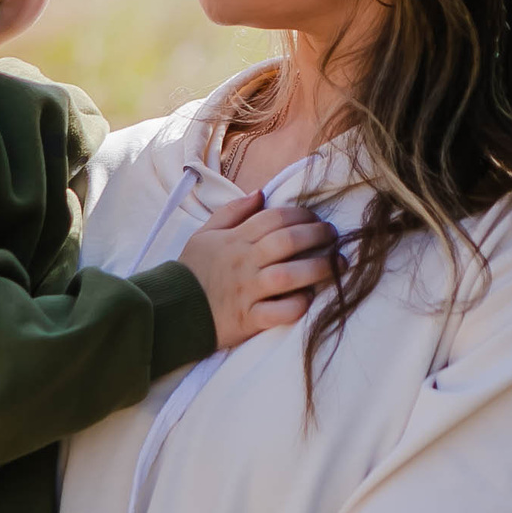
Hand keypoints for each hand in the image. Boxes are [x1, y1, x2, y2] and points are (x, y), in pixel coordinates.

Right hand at [178, 193, 336, 349]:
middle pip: (287, 242)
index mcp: (235, 239)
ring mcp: (246, 292)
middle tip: (334, 237)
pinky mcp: (248, 319)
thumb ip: (233, 211)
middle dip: (318, 235)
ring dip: (318, 268)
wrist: (172, 309)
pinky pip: (278, 312)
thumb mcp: (205, 234)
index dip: (302, 215)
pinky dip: (297, 305)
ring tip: (338, 266)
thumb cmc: (194, 270)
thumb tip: (261, 193)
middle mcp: (243, 263)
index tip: (317, 219)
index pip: (274, 218)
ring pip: (288, 276)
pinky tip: (309, 299)